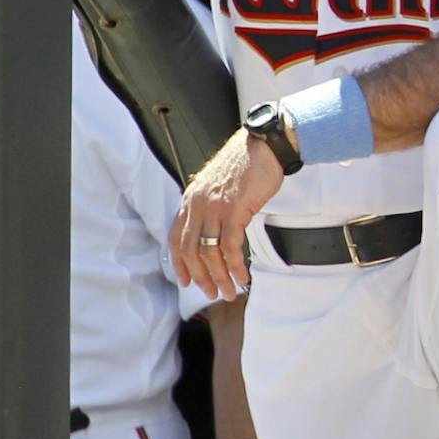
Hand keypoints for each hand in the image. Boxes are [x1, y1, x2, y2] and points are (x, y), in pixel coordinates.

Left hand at [171, 132, 283, 299]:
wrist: (264, 145)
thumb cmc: (246, 165)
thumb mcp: (218, 186)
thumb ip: (210, 207)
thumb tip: (212, 231)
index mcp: (191, 200)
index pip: (175, 239)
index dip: (180, 264)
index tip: (187, 281)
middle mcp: (197, 205)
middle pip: (190, 250)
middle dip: (201, 277)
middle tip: (212, 293)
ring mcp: (215, 207)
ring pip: (210, 252)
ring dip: (220, 276)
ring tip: (230, 291)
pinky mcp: (235, 210)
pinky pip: (231, 246)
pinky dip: (235, 266)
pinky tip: (242, 276)